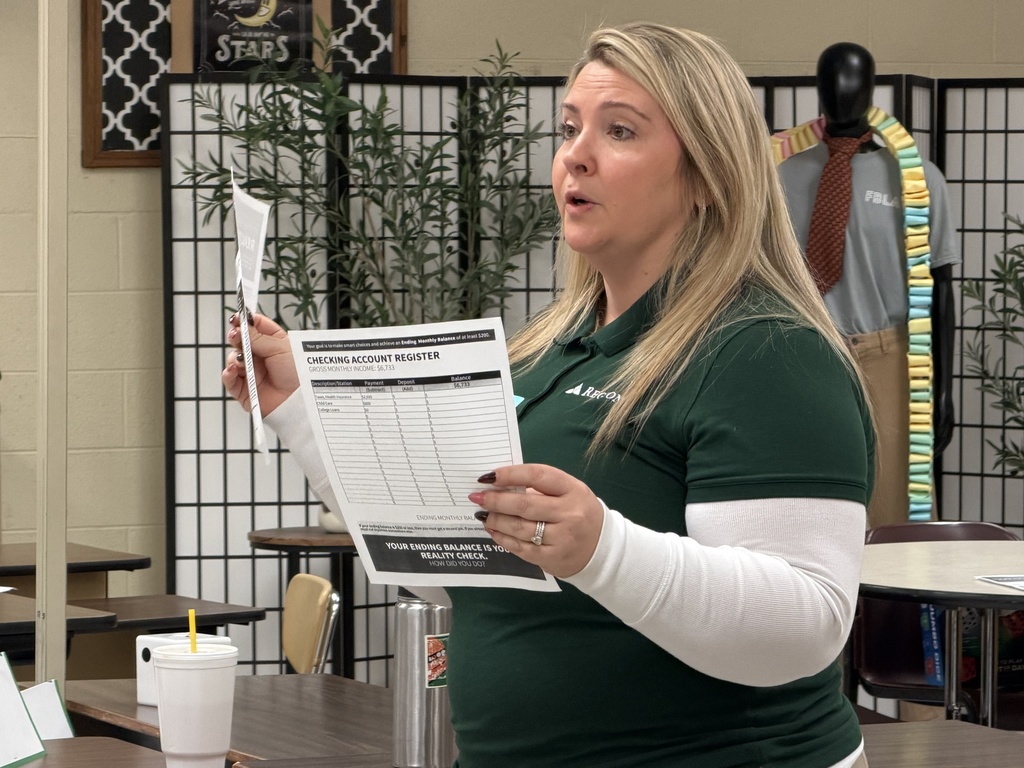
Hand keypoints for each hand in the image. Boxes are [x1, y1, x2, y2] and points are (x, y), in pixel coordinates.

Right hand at [221, 312, 297, 414]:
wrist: (299, 400)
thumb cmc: (298, 374)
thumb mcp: (280, 348)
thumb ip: (259, 337)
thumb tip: (243, 325)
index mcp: (273, 343)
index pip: (256, 327)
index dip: (245, 321)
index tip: (237, 318)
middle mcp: (262, 356)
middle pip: (241, 341)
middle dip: (236, 337)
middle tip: (236, 336)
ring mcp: (253, 372)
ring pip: (233, 359)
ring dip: (234, 358)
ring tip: (242, 361)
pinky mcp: (245, 389)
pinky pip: (230, 379)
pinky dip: (228, 374)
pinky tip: (233, 370)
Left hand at [468, 464, 604, 578]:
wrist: (601, 549)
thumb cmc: (579, 513)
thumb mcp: (570, 493)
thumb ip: (542, 488)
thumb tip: (502, 485)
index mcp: (573, 490)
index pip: (538, 476)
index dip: (511, 474)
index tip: (489, 476)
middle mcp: (570, 513)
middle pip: (525, 504)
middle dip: (496, 500)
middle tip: (477, 497)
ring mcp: (562, 538)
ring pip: (520, 528)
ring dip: (496, 520)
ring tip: (483, 515)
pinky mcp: (553, 558)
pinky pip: (521, 548)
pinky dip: (503, 538)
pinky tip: (493, 531)